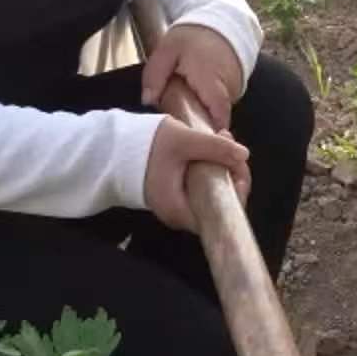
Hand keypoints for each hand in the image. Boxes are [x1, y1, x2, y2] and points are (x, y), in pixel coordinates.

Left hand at [142, 23, 244, 129]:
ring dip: (203, 114)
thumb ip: (155, 75)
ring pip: (218, 113)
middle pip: (215, 118)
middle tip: (179, 126)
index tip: (192, 139)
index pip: (216, 116)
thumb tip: (147, 101)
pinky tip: (195, 99)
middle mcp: (228, 87)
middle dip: (198, 125)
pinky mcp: (236, 88)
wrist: (220, 21)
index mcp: (209, 79)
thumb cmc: (194, 34)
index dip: (207, 131)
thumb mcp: (167, 49)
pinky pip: (221, 105)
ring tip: (185, 108)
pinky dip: (209, 105)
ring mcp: (235, 88)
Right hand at [144, 118, 250, 232]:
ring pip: (211, 191)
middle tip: (231, 145)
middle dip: (231, 172)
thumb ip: (214, 147)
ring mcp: (176, 205)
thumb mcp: (183, 141)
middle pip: (220, 201)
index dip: (238, 190)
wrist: (111, 146)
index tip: (240, 165)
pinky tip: (210, 147)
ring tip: (223, 140)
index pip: (222, 213)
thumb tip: (244, 154)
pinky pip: (200, 186)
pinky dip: (208, 167)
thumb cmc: (145, 146)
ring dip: (221, 166)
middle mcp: (179, 215)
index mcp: (181, 211)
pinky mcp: (173, 193)